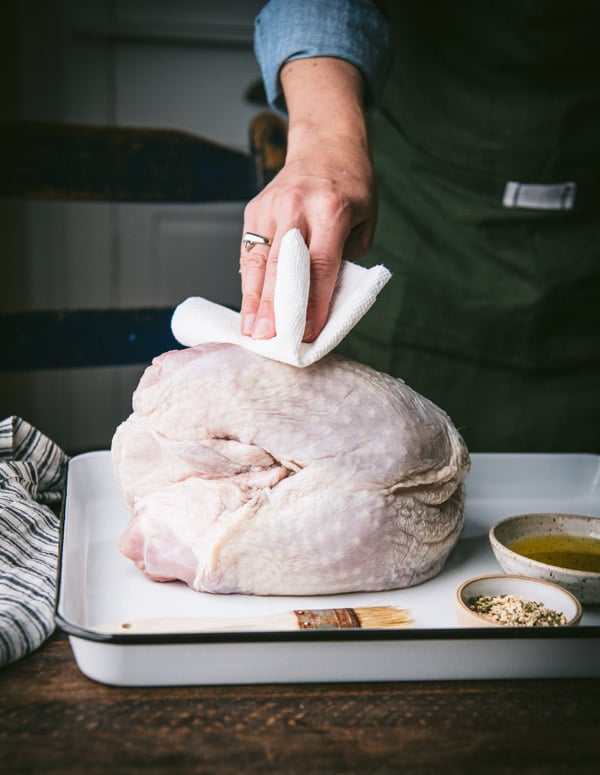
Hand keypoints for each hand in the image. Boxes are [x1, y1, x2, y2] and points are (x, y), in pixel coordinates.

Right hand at [240, 57, 375, 342]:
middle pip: (283, 266)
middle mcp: (297, 206)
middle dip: (276, 307)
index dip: (312, 303)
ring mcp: (271, 207)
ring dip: (254, 300)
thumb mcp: (364, 222)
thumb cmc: (351, 189)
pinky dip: (249, 283)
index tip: (306, 334)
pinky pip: (249, 253)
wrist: (325, 144)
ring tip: (251, 333)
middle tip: (268, 340)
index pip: (320, 265)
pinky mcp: (254, 211)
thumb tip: (320, 302)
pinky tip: (248, 309)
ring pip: (259, 261)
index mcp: (332, 209)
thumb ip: (343, 260)